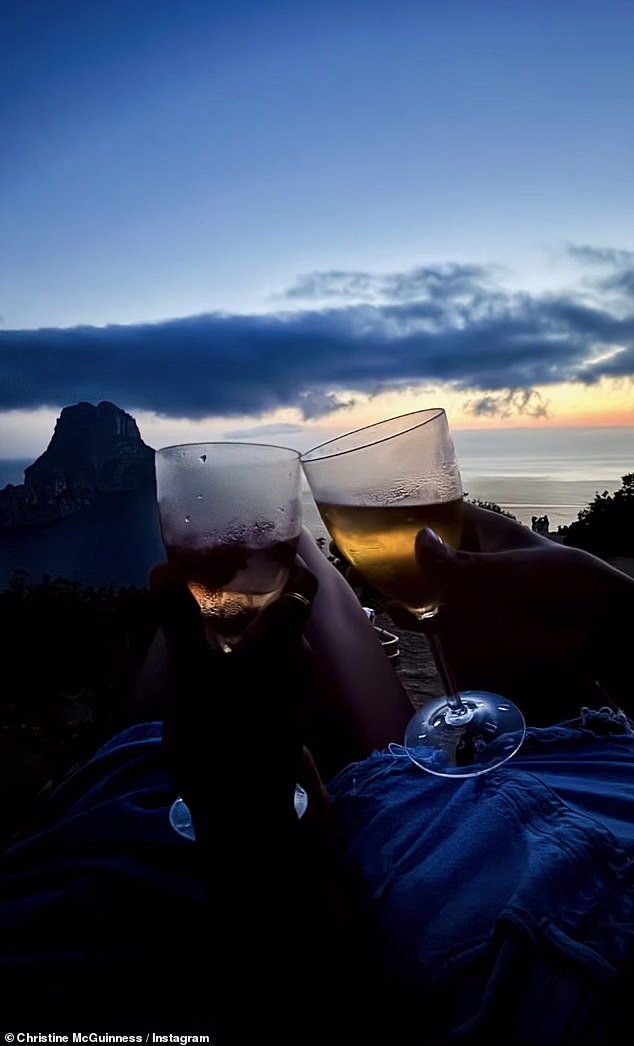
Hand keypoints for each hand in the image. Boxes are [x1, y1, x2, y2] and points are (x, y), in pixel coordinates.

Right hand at [151, 559, 317, 835]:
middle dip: (255, 584)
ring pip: (275, 635)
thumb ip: (180, 619)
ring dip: (247, 618)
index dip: (282, 554)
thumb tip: (163, 571)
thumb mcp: (191, 672)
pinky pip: (266, 663)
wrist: (245, 813)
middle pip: (287, 604)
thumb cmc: (223, 733)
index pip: (300, 578)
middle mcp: (298, 656)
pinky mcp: (279, 711)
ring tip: (206, 607)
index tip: (250, 540)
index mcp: (287, 637)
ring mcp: (291, 687)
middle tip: (213, 568)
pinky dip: (244, 648)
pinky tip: (213, 655)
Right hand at [388, 503, 632, 720]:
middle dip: (399, 552)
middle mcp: (476, 558)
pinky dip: (419, 616)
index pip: (443, 511)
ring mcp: (475, 591)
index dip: (414, 508)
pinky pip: (441, 616)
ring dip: (405, 586)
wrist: (594, 629)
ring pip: (431, 584)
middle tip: (364, 552)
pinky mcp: (476, 623)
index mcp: (486, 531)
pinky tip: (397, 614)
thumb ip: (457, 565)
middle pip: (430, 550)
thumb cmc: (558, 585)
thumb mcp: (504, 571)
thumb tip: (417, 542)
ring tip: (372, 583)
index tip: (378, 509)